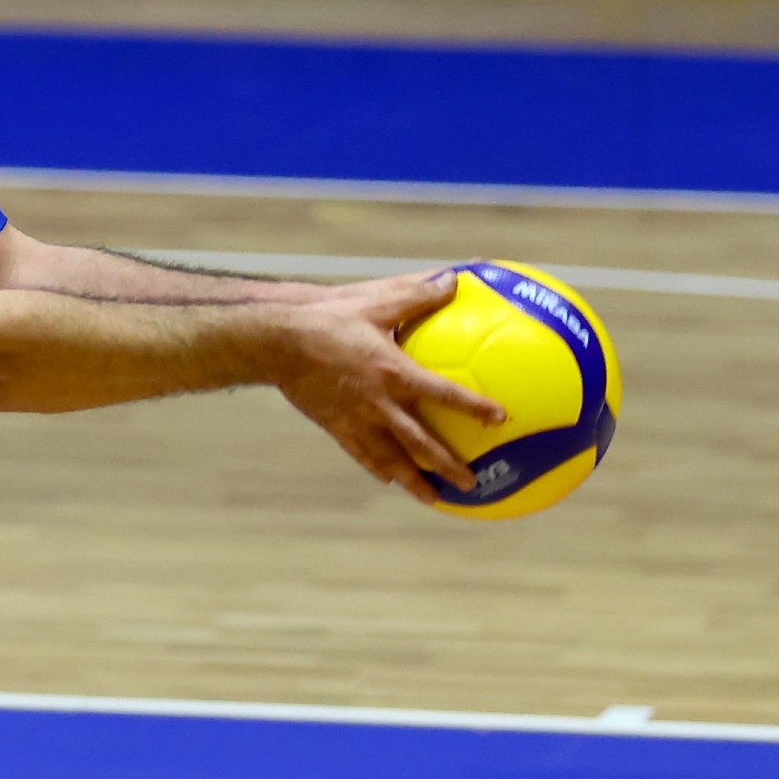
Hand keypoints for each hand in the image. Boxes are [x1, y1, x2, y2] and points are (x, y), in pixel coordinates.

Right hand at [277, 268, 505, 504]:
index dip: (474, 407)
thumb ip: (418, 293)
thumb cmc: (328, 316)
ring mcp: (357, 419)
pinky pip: (361, 454)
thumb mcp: (376, 300)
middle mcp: (380, 403)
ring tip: (433, 499)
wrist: (278, 341)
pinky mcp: (335, 426)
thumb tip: (455, 279)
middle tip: (472, 484)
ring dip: (414, 481)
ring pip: (391, 459)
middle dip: (448, 466)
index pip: (444, 394)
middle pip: (421, 444)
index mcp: (395, 372)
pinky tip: (388, 478)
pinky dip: (378, 468)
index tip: (500, 419)